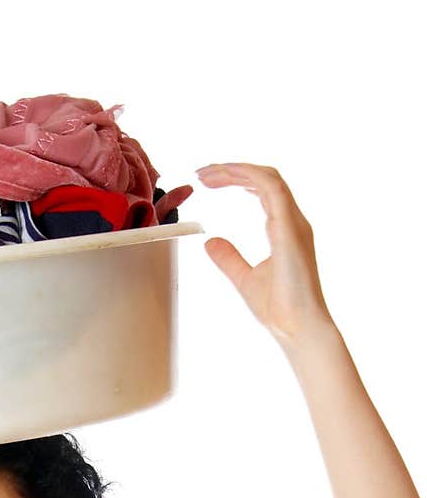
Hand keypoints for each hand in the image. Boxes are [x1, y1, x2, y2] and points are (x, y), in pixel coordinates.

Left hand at [195, 163, 333, 345]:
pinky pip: (271, 188)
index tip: (207, 181)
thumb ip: (229, 258)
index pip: (262, 190)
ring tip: (207, 173)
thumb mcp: (244, 278)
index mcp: (285, 228)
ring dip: (236, 170)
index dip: (237, 179)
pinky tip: (225, 175)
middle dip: (232, 170)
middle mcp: (293, 220)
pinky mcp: (289, 228)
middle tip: (201, 173)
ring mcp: (294, 222)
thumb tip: (210, 242)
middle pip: (264, 178)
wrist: (297, 327)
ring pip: (268, 177)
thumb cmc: (279, 308)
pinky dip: (248, 176)